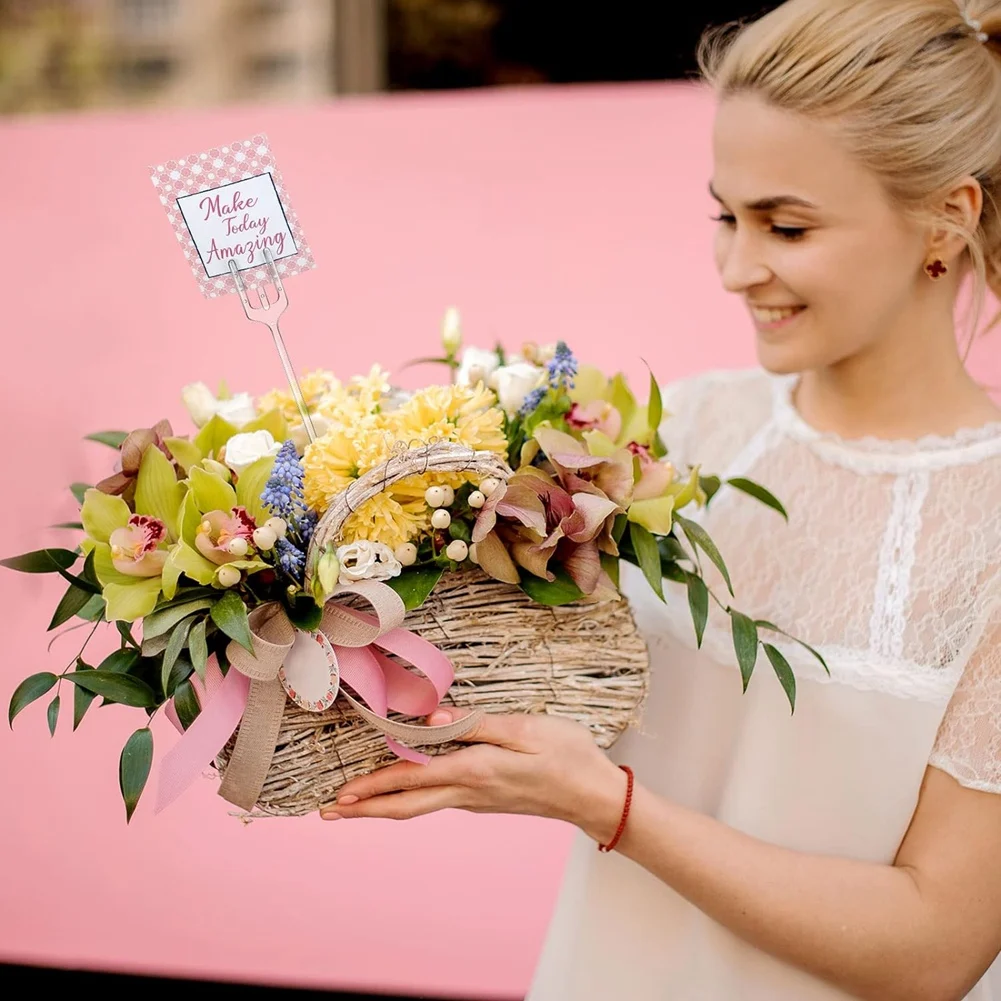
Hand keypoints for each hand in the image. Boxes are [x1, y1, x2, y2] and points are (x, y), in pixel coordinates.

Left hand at [319, 708, 629, 843]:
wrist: (595, 796)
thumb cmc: (567, 755)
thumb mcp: (525, 728)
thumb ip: (475, 725)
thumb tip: (430, 722)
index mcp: (476, 771)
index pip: (413, 779)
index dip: (374, 786)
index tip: (341, 796)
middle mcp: (469, 792)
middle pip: (406, 805)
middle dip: (364, 809)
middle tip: (327, 815)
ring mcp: (476, 800)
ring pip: (418, 806)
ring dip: (381, 805)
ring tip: (351, 805)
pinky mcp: (484, 799)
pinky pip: (435, 801)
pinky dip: (407, 799)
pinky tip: (401, 791)